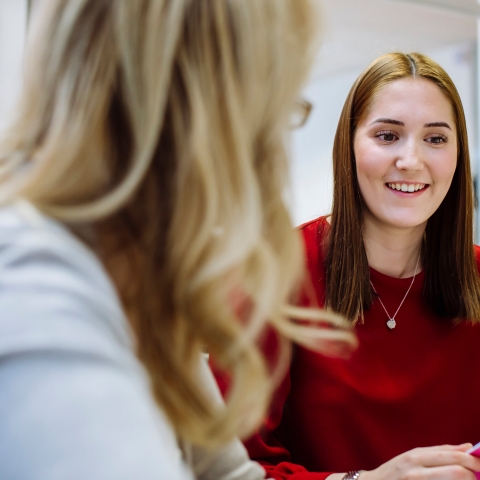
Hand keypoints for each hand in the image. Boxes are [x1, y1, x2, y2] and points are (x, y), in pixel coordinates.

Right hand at [360, 444, 479, 479]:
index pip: (452, 456)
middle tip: (477, 477)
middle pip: (456, 471)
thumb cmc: (394, 473)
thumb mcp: (413, 457)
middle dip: (472, 475)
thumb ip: (439, 452)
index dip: (473, 461)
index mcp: (416, 456)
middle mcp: (416, 471)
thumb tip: (467, 447)